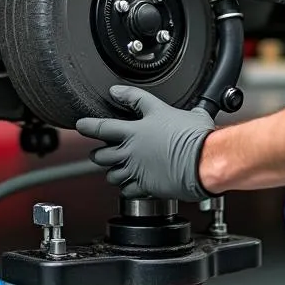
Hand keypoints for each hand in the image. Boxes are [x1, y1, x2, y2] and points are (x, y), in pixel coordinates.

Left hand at [77, 85, 216, 200]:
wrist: (203, 161)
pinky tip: (131, 185)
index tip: (80, 125)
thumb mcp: (174, 109)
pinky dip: (126, 188)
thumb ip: (154, 103)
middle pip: (102, 153)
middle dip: (97, 153)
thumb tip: (142, 95)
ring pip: (111, 173)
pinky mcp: (145, 186)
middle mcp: (132, 150)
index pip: (104, 125)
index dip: (88, 125)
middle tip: (97, 152)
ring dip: (111, 171)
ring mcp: (136, 169)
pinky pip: (126, 190)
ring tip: (114, 170)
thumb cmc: (194, 135)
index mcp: (137, 130)